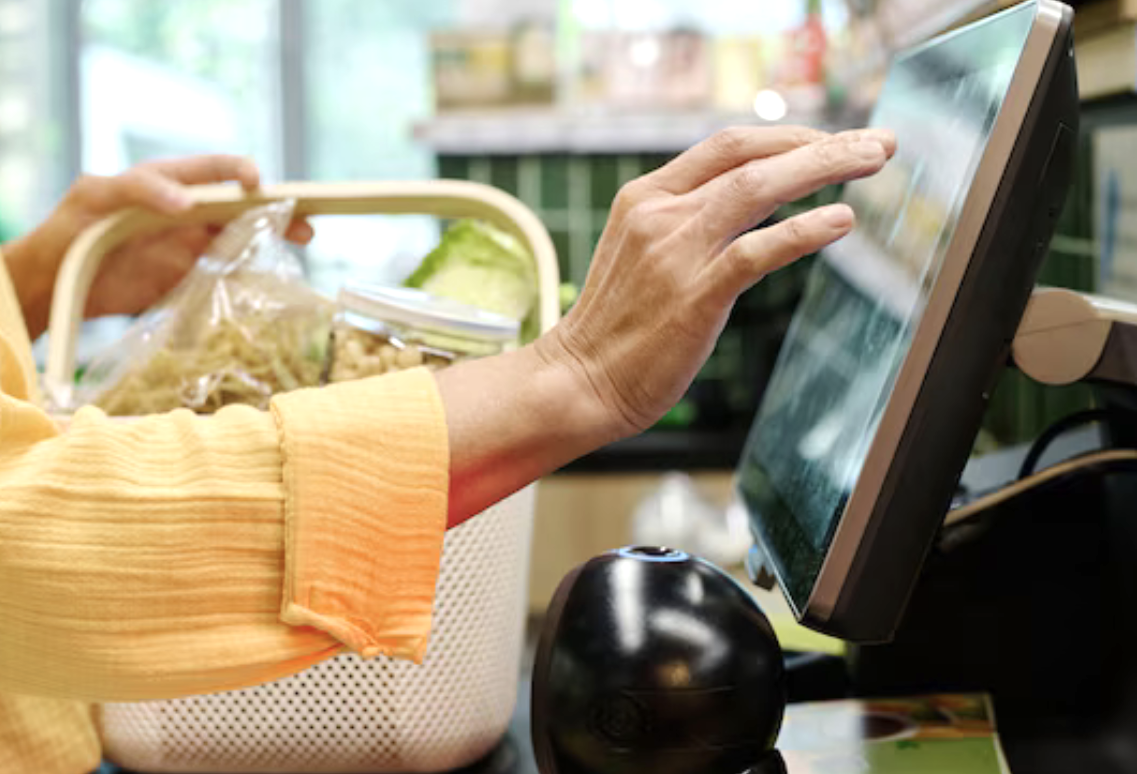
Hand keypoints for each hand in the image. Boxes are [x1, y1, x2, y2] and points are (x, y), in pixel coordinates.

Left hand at [2, 155, 313, 337]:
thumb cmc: (73, 227)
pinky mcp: (193, 276)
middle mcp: (190, 210)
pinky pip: (231, 271)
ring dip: (276, 237)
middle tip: (306, 220)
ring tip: (304, 238)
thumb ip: (141, 189)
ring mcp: (194, 244)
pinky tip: (271, 275)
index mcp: (170, 181)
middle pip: (244, 204)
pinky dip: (253, 272)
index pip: (215, 168)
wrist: (58, 283)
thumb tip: (187, 203)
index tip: (256, 184)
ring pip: (245, 236)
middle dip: (278, 207)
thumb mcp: (98, 196)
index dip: (241, 171)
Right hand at [439, 125, 895, 525]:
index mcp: (645, 196)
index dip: (787, 136)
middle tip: (878, 141)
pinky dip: (803, 231)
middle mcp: (659, 213)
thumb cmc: (616, 327)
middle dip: (822, 143)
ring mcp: (674, 252)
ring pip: (759, 188)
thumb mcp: (642, 254)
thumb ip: (686, 224)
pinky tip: (841, 222)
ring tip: (875, 160)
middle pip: (752, 156)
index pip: (727, 145)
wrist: (578, 382)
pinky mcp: (693, 295)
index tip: (832, 141)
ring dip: (825, 168)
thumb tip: (746, 207)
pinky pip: (758, 250)